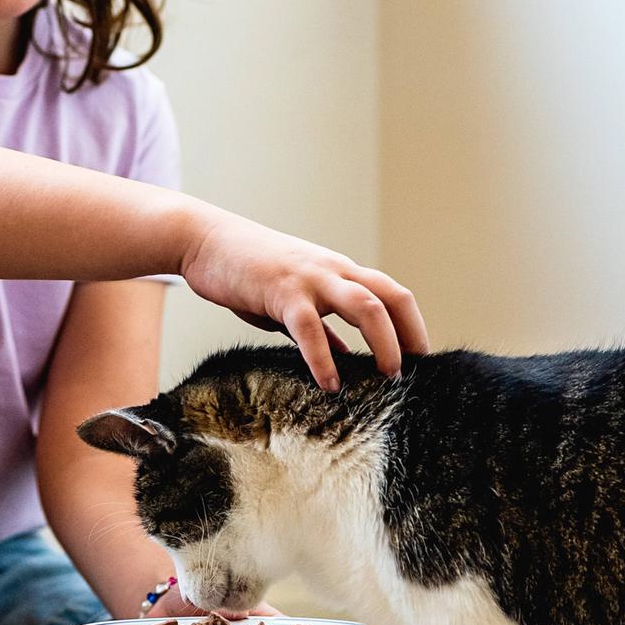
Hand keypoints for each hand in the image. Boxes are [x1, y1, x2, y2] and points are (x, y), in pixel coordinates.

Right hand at [176, 207, 428, 390]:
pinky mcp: (280, 290)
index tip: (419, 361)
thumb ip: (323, 328)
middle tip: (411, 374)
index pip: (392, 294)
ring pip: (365, 305)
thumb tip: (346, 359)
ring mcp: (309, 278)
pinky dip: (324, 358)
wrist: (205, 241)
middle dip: (408, 335)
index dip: (411, 326)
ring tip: (387, 378)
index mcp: (339, 273)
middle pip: (390, 297)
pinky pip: (310, 326)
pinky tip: (330, 384)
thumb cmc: (249, 274)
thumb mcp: (293, 302)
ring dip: (383, 343)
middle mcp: (333, 271)